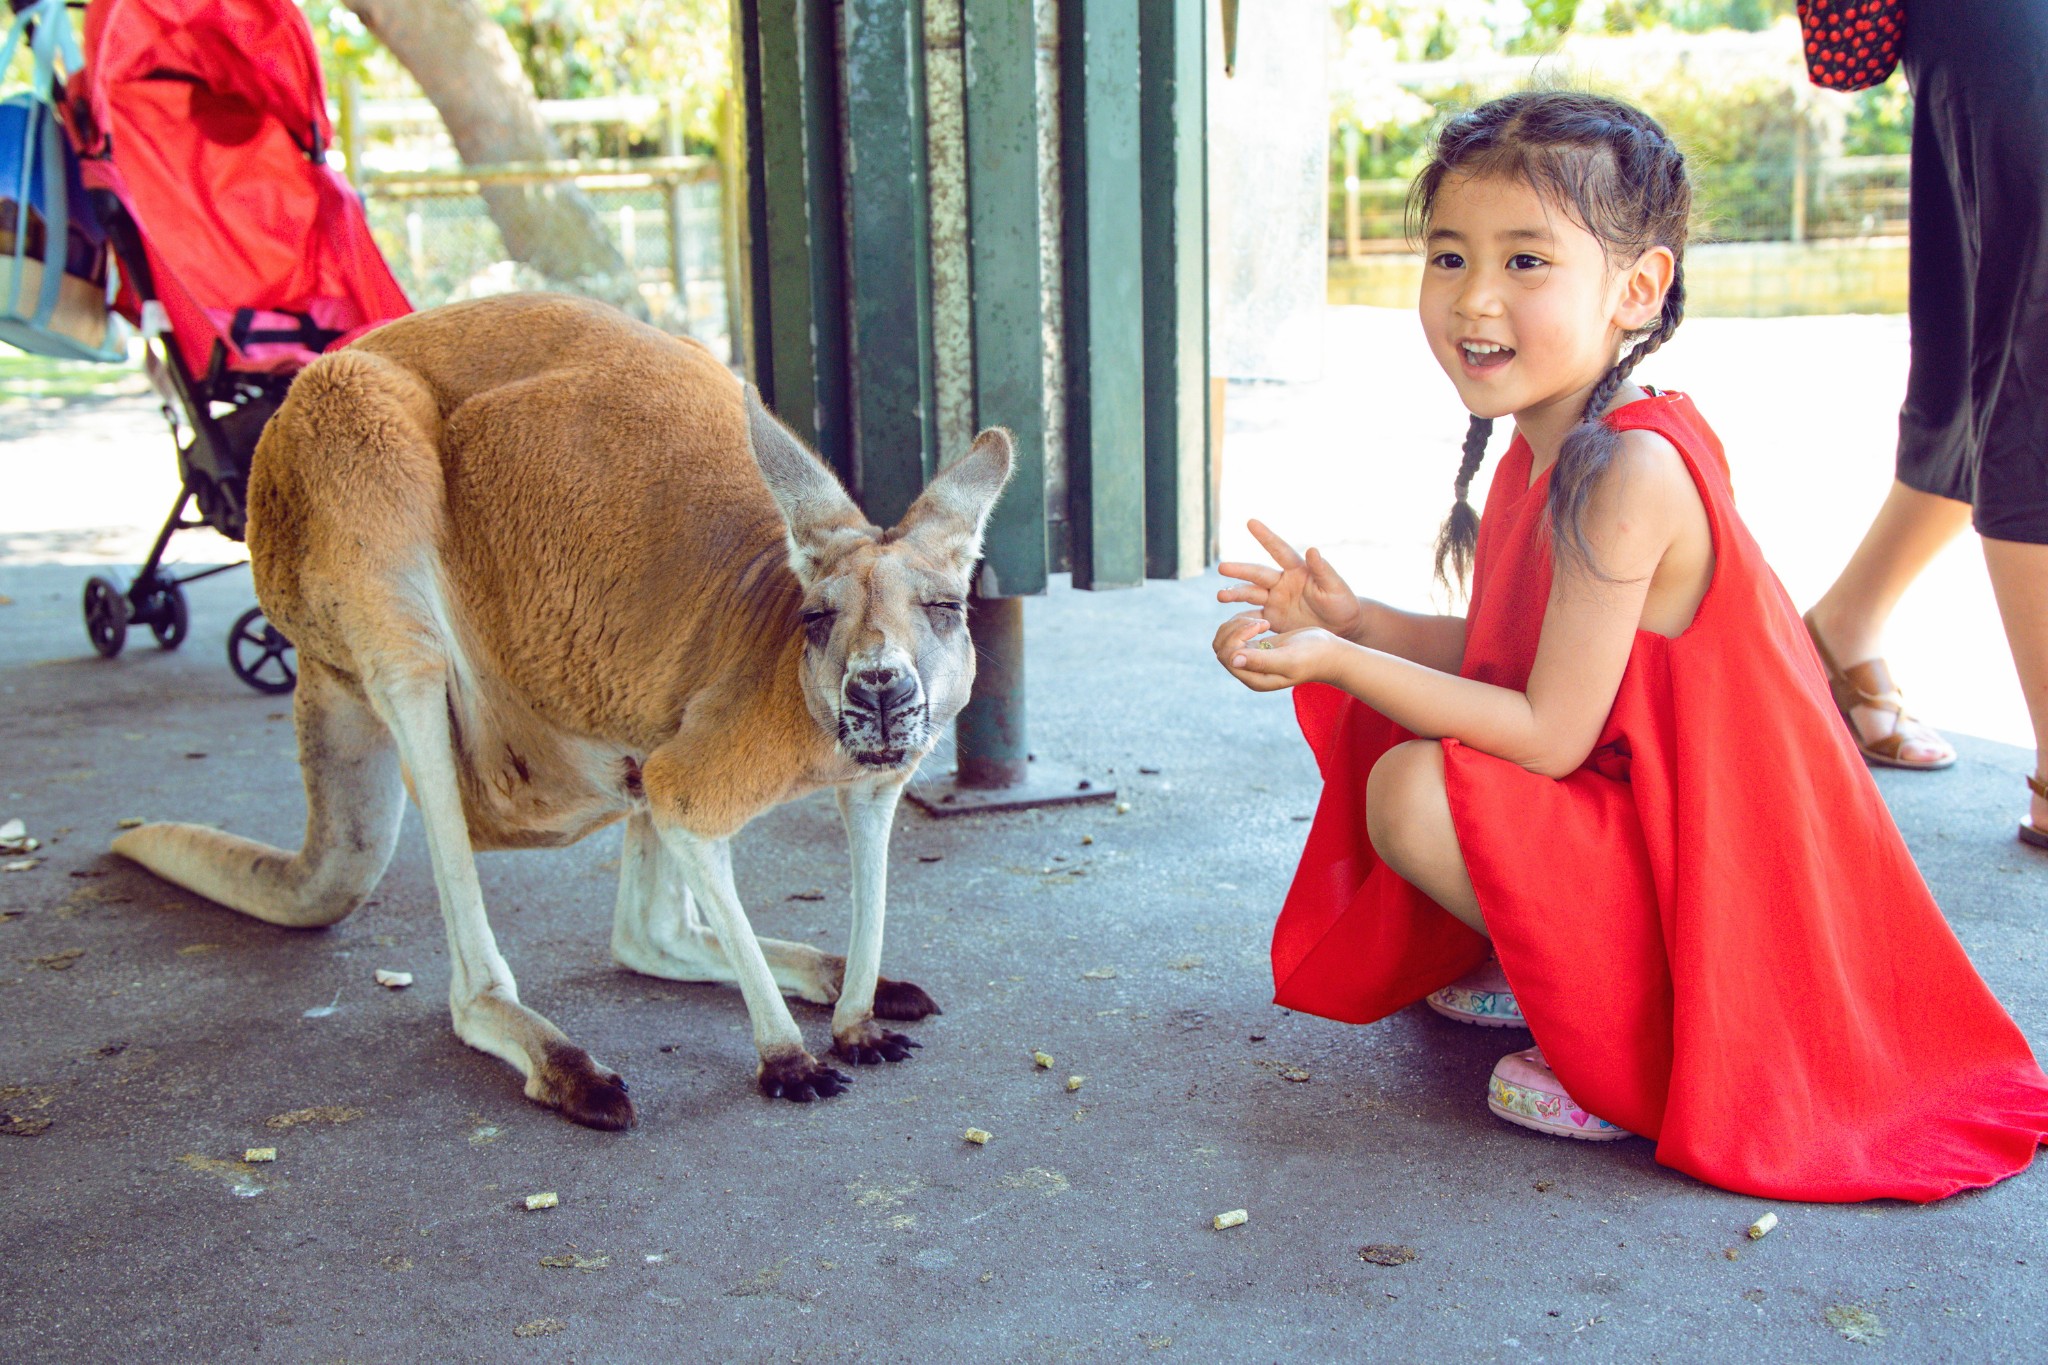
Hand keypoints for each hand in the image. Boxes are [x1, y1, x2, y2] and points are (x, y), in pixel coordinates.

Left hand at [1212, 614, 1343, 693]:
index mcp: (1254, 678)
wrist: (1329, 653)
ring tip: (1261, 622)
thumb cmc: (1313, 657)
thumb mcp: (1289, 659)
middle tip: (1259, 622)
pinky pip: (1235, 635)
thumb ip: (1261, 662)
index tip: (1263, 625)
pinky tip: (1264, 623)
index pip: (1227, 656)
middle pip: (1221, 648)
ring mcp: (1251, 660)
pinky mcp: (1257, 648)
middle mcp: (1249, 671)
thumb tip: (1233, 660)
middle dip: (1235, 629)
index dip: (1238, 636)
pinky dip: (1243, 624)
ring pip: (1225, 640)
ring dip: (1237, 625)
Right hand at [1217, 520, 1365, 642]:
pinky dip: (1241, 619)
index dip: (1266, 536)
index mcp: (1296, 570)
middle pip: (1257, 574)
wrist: (1341, 628)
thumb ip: (1323, 570)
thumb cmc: (1342, 603)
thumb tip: (1312, 549)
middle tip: (1222, 567)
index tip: (1251, 522)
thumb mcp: (1335, 587)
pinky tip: (1228, 619)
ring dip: (1235, 593)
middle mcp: (1281, 583)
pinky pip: (1252, 617)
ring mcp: (1275, 601)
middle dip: (1239, 570)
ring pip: (1250, 594)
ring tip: (1220, 595)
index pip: (1279, 550)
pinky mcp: (1272, 619)